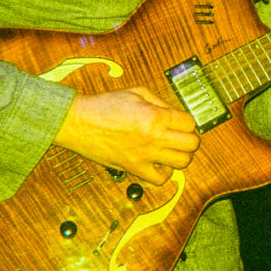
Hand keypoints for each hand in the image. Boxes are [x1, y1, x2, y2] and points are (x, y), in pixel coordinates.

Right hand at [56, 86, 198, 184]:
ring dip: (181, 155)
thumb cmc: (103, 105)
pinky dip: (165, 172)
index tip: (179, 122)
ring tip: (171, 149)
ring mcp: (144, 154)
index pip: (190, 123)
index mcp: (155, 115)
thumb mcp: (135, 92)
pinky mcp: (133, 168)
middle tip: (180, 136)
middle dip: (190, 138)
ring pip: (182, 162)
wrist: (77, 121)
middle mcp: (153, 136)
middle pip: (192, 144)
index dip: (186, 121)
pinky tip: (158, 162)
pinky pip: (161, 178)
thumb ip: (160, 102)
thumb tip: (176, 113)